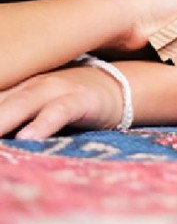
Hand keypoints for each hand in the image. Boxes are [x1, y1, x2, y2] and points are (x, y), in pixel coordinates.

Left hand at [0, 64, 124, 139]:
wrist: (118, 85)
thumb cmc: (69, 99)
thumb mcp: (34, 101)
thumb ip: (10, 111)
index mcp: (16, 86)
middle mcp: (31, 85)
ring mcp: (57, 89)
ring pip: (21, 104)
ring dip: (2, 119)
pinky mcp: (81, 100)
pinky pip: (58, 111)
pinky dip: (42, 123)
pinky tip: (27, 137)